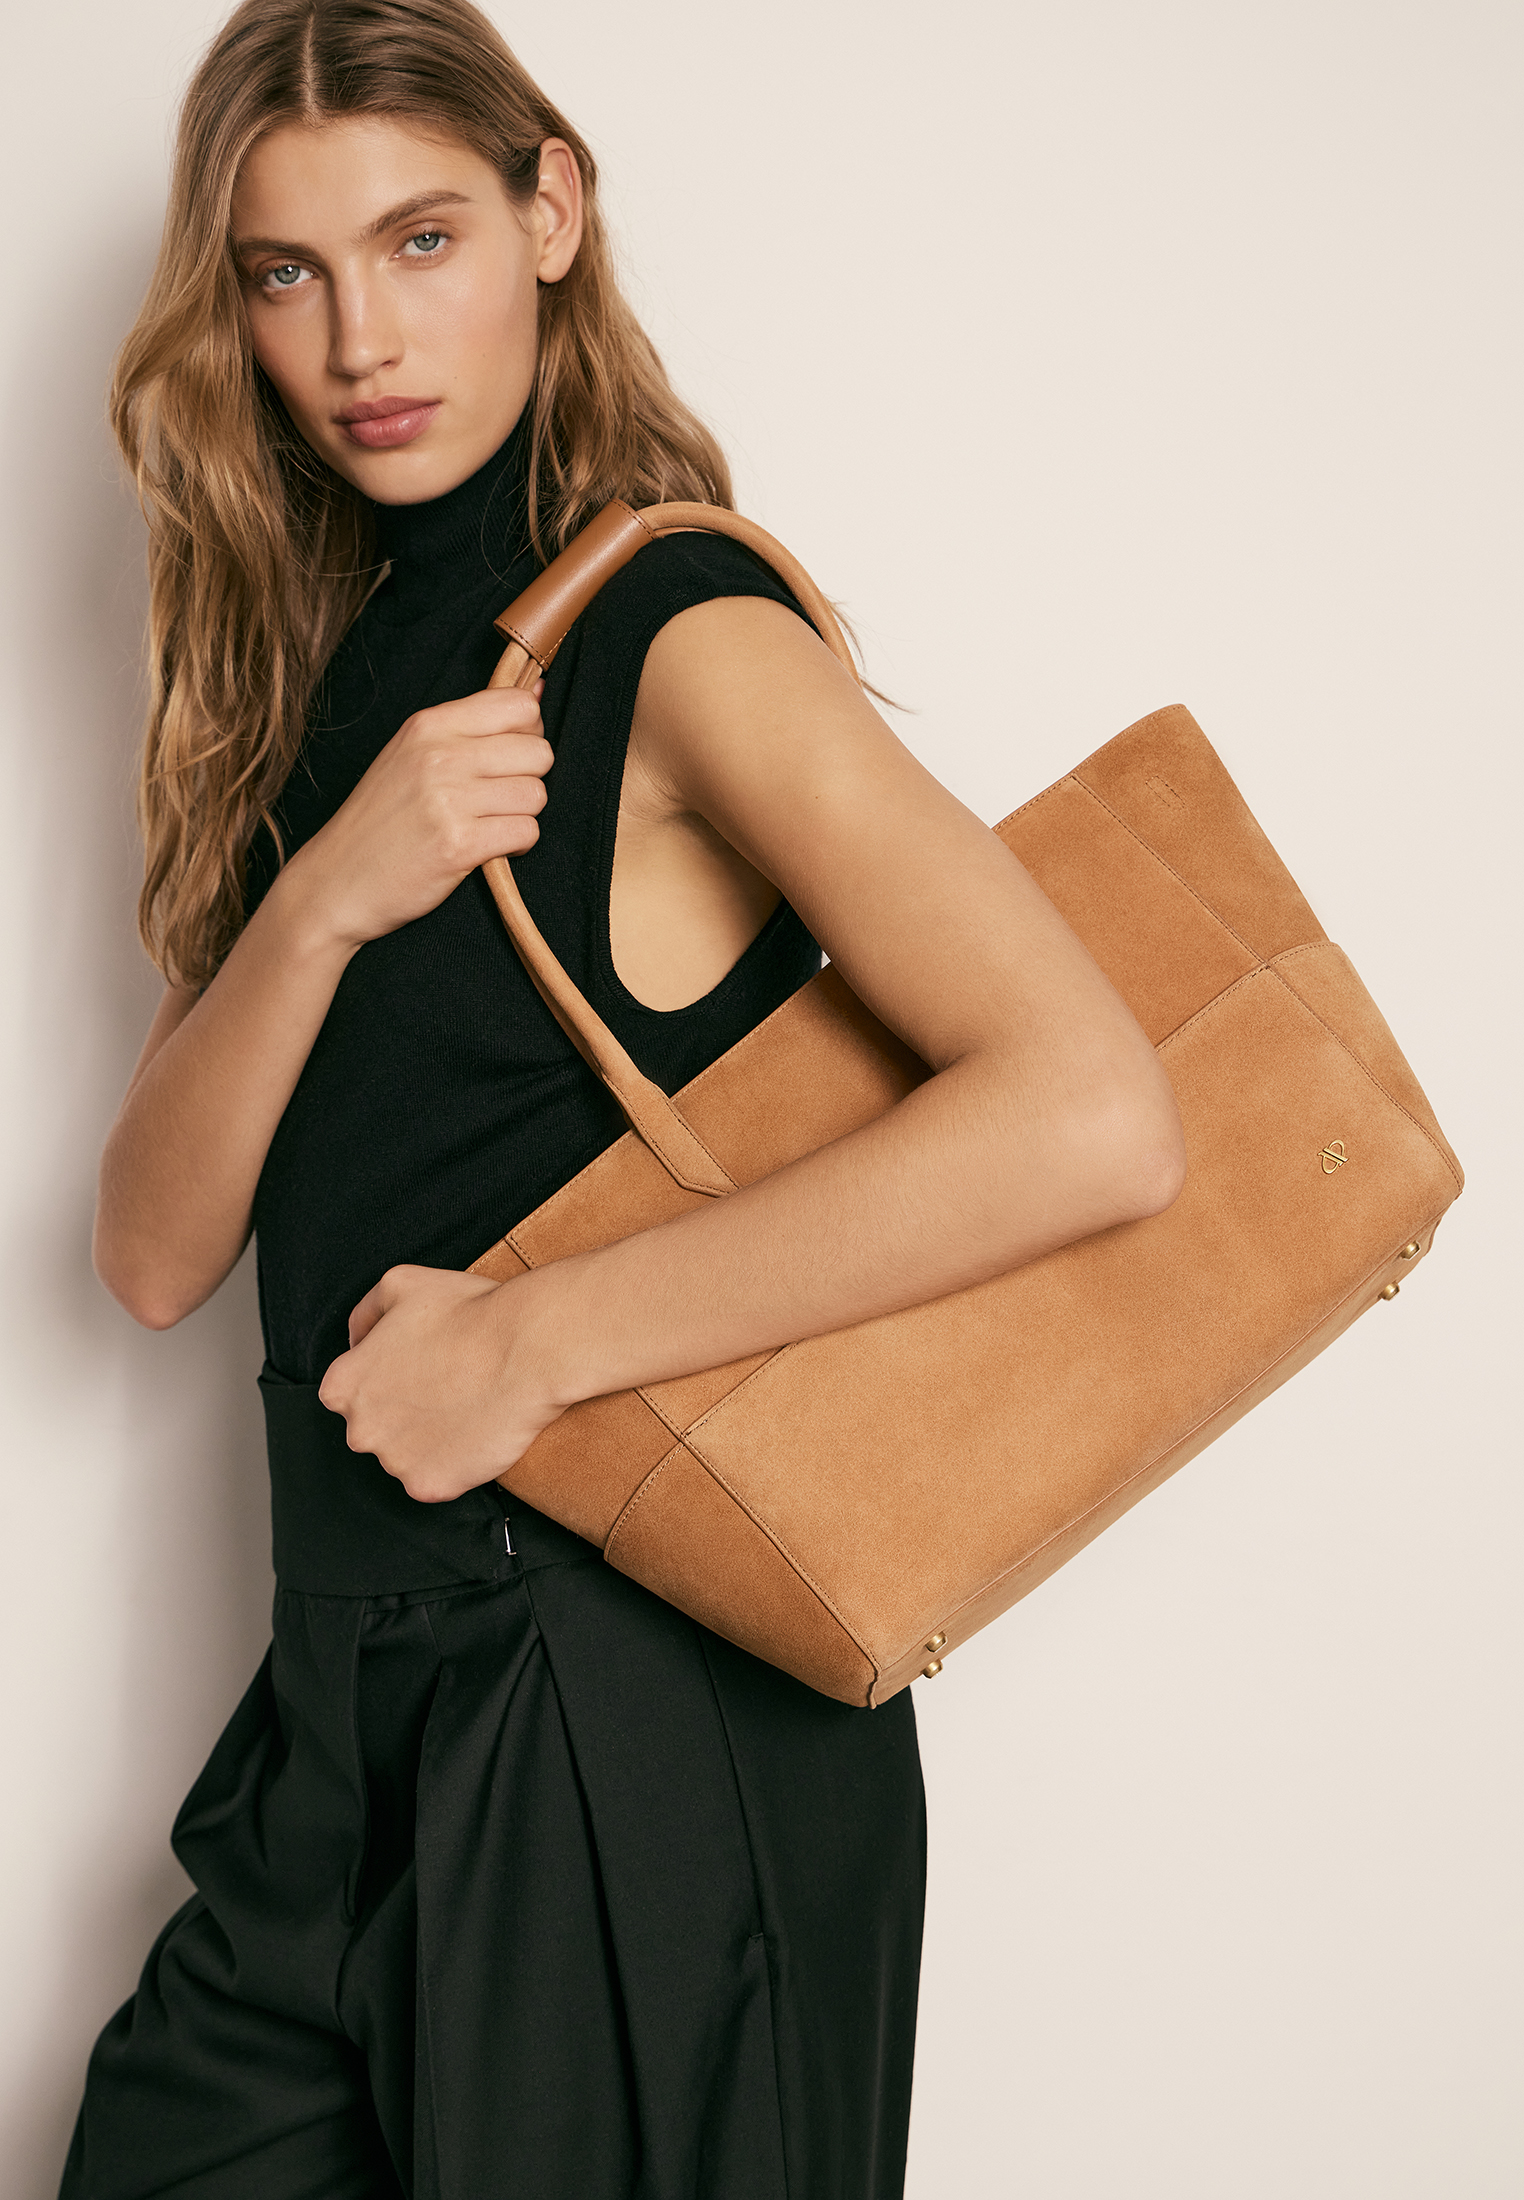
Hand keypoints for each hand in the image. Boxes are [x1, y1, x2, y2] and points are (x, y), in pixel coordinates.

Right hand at [283, 682, 552, 948]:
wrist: (337, 879)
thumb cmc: (381, 819)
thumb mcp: (411, 754)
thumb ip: (470, 726)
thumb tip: (537, 692)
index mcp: (429, 725)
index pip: (518, 706)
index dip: (528, 733)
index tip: (510, 756)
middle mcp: (440, 756)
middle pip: (538, 753)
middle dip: (529, 779)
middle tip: (498, 799)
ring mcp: (449, 800)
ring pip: (536, 795)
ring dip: (522, 815)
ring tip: (489, 824)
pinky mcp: (459, 844)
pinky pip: (526, 832)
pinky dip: (516, 846)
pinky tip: (488, 848)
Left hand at [317, 1264, 567, 1501]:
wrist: (526, 1349)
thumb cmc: (468, 1313)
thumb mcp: (401, 1282)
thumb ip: (365, 1312)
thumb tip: (357, 1338)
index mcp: (344, 1386)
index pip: (350, 1391)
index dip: (387, 1378)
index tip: (420, 1367)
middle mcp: (360, 1430)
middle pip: (376, 1428)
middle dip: (404, 1412)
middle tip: (446, 1387)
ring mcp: (395, 1463)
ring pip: (406, 1456)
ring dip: (429, 1439)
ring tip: (466, 1407)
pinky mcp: (431, 1486)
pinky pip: (437, 1480)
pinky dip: (454, 1464)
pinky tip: (476, 1433)